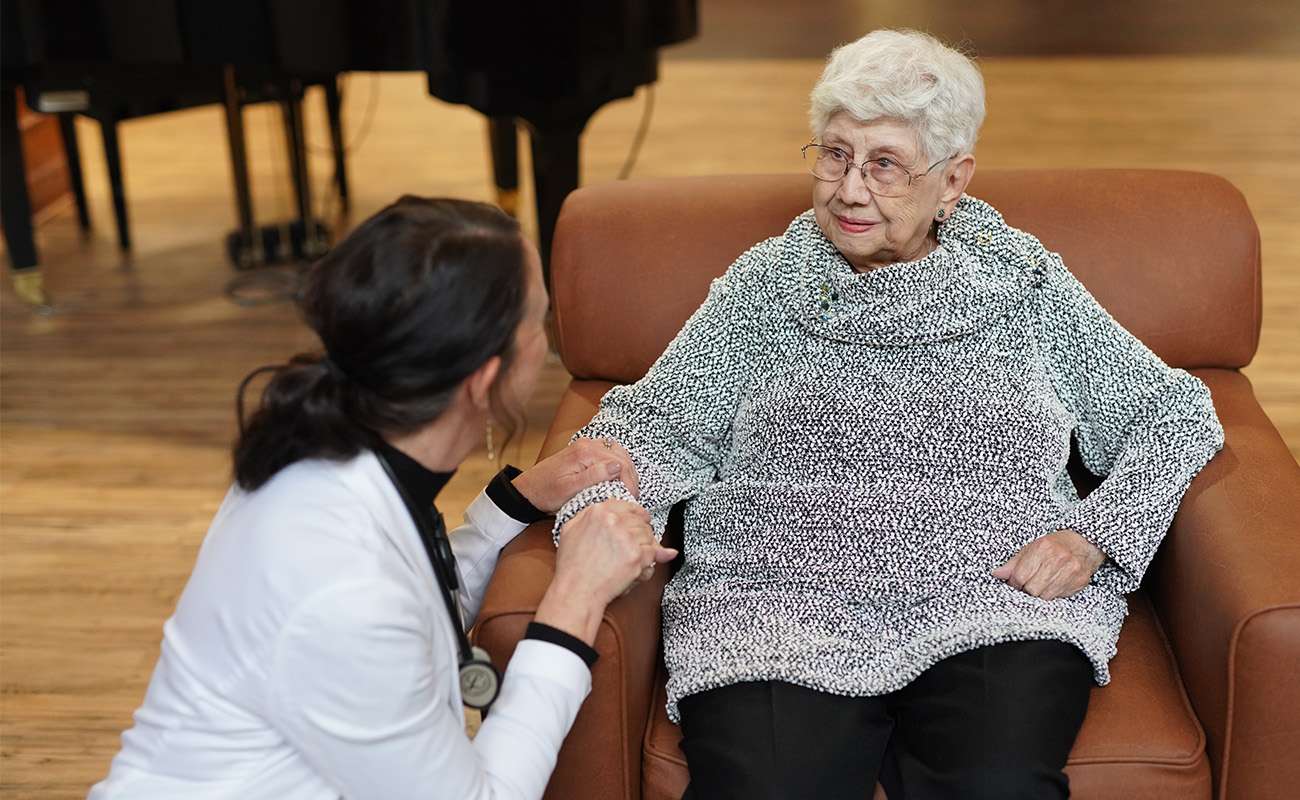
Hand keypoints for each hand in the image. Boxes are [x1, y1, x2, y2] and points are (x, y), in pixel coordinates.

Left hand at [511, 437, 639, 512]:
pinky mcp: (585, 450)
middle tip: (631, 497)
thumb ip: (593, 477)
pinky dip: (618, 464)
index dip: (630, 484)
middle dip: (630, 478)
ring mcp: (586, 445)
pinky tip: (617, 478)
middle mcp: (587, 444)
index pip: (621, 465)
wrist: (529, 489)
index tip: (630, 500)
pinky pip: (609, 453)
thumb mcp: (569, 490)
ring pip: (618, 453)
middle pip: (622, 457)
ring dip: (626, 470)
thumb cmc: (547, 493)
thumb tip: (617, 467)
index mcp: (585, 453)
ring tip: (626, 489)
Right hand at [534, 500, 676, 644]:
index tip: (641, 520)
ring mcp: (625, 537)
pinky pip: (653, 552)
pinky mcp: (636, 555)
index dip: (637, 514)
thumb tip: (613, 502)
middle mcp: (612, 521)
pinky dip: (647, 561)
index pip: (628, 506)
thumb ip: (590, 514)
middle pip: (640, 521)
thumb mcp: (572, 531)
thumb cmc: (572, 566)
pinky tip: (635, 567)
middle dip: (641, 533)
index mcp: (597, 512)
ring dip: (644, 547)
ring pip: (649, 536)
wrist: (576, 591)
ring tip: (630, 558)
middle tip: (633, 546)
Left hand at [992, 529, 1105, 600]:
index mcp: (1043, 547)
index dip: (1014, 583)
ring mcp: (1071, 570)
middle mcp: (1059, 558)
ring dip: (1039, 593)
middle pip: (1032, 589)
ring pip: (1045, 596)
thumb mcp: (1032, 548)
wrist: (1084, 544)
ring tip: (1040, 583)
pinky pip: (1059, 597)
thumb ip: (1014, 563)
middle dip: (1026, 589)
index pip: (1020, 576)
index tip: (1014, 582)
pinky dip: (1052, 593)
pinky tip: (1053, 584)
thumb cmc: (1055, 545)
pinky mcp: (1080, 581)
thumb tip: (997, 574)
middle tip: (1027, 584)